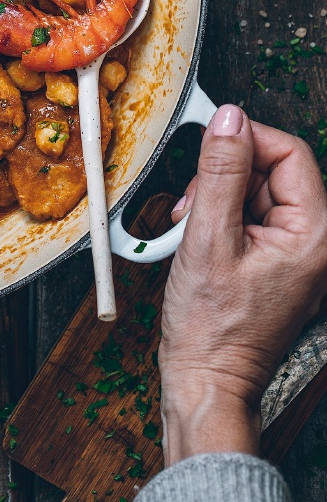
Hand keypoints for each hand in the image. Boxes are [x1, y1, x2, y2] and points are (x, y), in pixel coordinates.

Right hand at [159, 104, 326, 465]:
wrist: (205, 382)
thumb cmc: (211, 328)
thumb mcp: (208, 238)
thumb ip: (219, 172)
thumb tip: (228, 119)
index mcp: (313, 234)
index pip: (288, 153)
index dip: (245, 138)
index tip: (208, 138)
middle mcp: (312, 242)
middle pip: (268, 171)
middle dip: (221, 177)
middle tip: (190, 205)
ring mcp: (292, 254)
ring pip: (252, 193)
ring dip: (213, 199)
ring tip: (187, 229)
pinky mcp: (271, 263)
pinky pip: (245, 219)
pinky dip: (215, 221)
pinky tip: (194, 241)